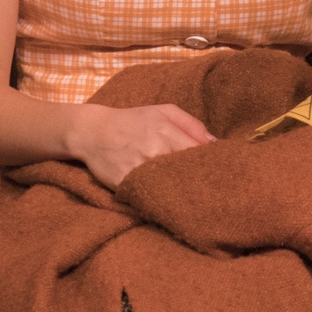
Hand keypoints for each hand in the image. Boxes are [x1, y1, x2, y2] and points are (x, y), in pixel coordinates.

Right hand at [68, 102, 213, 189]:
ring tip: (192, 196)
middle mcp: (154, 150)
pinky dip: (160, 198)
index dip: (211, 163)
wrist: (92, 132)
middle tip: (211, 188)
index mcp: (166, 131)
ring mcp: (138, 168)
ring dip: (181, 191)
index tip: (219, 171)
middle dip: (199, 180)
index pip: (199, 152)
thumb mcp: (163, 111)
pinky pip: (149, 196)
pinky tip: (168, 200)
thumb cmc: (132, 121)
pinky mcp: (125, 184)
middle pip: (187, 172)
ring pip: (171, 186)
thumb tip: (215, 143)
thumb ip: (191, 124)